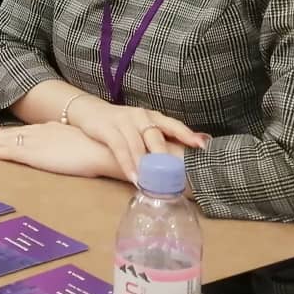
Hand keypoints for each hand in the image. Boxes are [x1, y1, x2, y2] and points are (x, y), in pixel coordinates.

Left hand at [0, 123, 123, 179]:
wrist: (103, 148)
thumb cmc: (101, 148)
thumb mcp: (84, 144)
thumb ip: (74, 145)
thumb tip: (75, 151)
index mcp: (52, 129)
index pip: (26, 131)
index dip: (10, 132)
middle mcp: (40, 132)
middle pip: (12, 133)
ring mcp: (36, 143)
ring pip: (6, 141)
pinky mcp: (34, 155)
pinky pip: (9, 152)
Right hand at [68, 96, 207, 183]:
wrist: (90, 111)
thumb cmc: (123, 124)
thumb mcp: (144, 127)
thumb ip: (164, 137)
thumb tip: (198, 146)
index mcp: (152, 116)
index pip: (173, 124)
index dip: (187, 134)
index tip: (203, 146)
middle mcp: (140, 115)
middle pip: (156, 136)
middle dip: (165, 155)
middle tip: (175, 173)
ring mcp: (123, 120)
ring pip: (137, 144)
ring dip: (145, 165)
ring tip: (154, 182)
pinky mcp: (107, 128)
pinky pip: (119, 148)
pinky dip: (127, 164)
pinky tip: (134, 177)